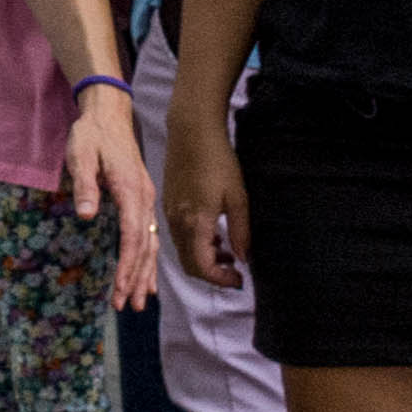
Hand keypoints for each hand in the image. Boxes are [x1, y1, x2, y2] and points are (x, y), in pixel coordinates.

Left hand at [64, 82, 161, 307]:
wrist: (109, 115)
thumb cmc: (91, 134)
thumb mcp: (81, 154)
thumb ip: (84, 184)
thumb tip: (86, 215)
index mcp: (130, 190)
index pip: (133, 235)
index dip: (128, 263)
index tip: (121, 287)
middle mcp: (144, 198)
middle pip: (145, 245)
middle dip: (136, 277)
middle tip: (128, 306)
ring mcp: (146, 199)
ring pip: (151, 243)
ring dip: (145, 273)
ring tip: (140, 302)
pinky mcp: (142, 200)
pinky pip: (149, 234)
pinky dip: (148, 258)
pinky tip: (146, 277)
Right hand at [162, 113, 246, 292]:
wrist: (191, 132)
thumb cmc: (218, 161)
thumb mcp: (238, 197)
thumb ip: (240, 231)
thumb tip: (243, 258)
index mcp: (195, 223)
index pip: (202, 267)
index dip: (221, 279)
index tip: (239, 278)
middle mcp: (177, 222)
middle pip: (189, 264)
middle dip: (212, 273)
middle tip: (234, 270)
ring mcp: (170, 213)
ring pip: (183, 250)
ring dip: (204, 258)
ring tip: (227, 250)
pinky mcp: (168, 204)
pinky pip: (179, 235)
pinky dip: (195, 243)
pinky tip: (213, 232)